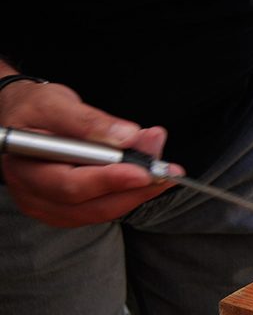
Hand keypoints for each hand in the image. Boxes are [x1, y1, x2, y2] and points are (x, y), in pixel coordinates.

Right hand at [0, 78, 181, 226]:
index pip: (70, 184)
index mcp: (23, 167)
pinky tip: (146, 176)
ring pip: (104, 210)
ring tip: (162, 167)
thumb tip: (126, 137)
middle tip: (166, 167)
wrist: (25, 118)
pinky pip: (105, 209)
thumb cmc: (34, 109)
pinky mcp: (69, 210)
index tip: (144, 170)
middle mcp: (34, 195)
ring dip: (138, 191)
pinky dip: (129, 194)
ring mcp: (51, 207)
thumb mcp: (55, 103)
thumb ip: (88, 121)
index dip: (111, 180)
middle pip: (92, 204)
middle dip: (135, 186)